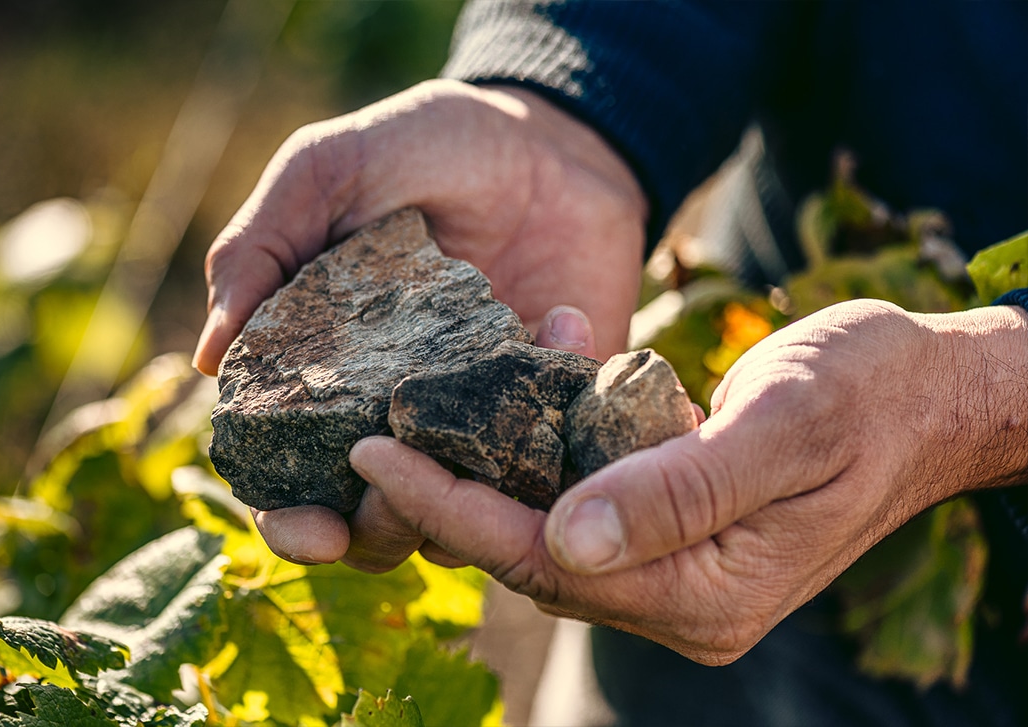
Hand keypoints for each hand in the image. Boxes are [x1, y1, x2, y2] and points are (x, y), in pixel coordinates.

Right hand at [200, 79, 647, 568]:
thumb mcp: (327, 171)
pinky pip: (557, 457)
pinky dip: (556, 426)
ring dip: (465, 505)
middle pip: (375, 522)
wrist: (546, 134)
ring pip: (466, 516)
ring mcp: (483, 419)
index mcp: (329, 377)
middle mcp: (402, 415)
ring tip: (471, 442)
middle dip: (375, 533)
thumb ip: (261, 248)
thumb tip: (207, 357)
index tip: (309, 530)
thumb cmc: (423, 147)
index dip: (289, 520)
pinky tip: (557, 321)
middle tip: (389, 502)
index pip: (291, 479)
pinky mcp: (557, 407)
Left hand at [349, 299, 1027, 662]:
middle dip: (449, 494)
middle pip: (532, 554)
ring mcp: (678, 568)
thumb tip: (564, 541)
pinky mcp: (676, 530)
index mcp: (705, 592)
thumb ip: (680, 491)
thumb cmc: (872, 394)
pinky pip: (587, 495)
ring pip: (550, 526)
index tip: (374, 456)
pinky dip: (547, 446)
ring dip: (493, 463)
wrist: (931, 392)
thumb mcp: (785, 427)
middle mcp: (682, 597)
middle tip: (366, 439)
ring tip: (423, 409)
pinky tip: (524, 386)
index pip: (546, 560)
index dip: (454, 508)